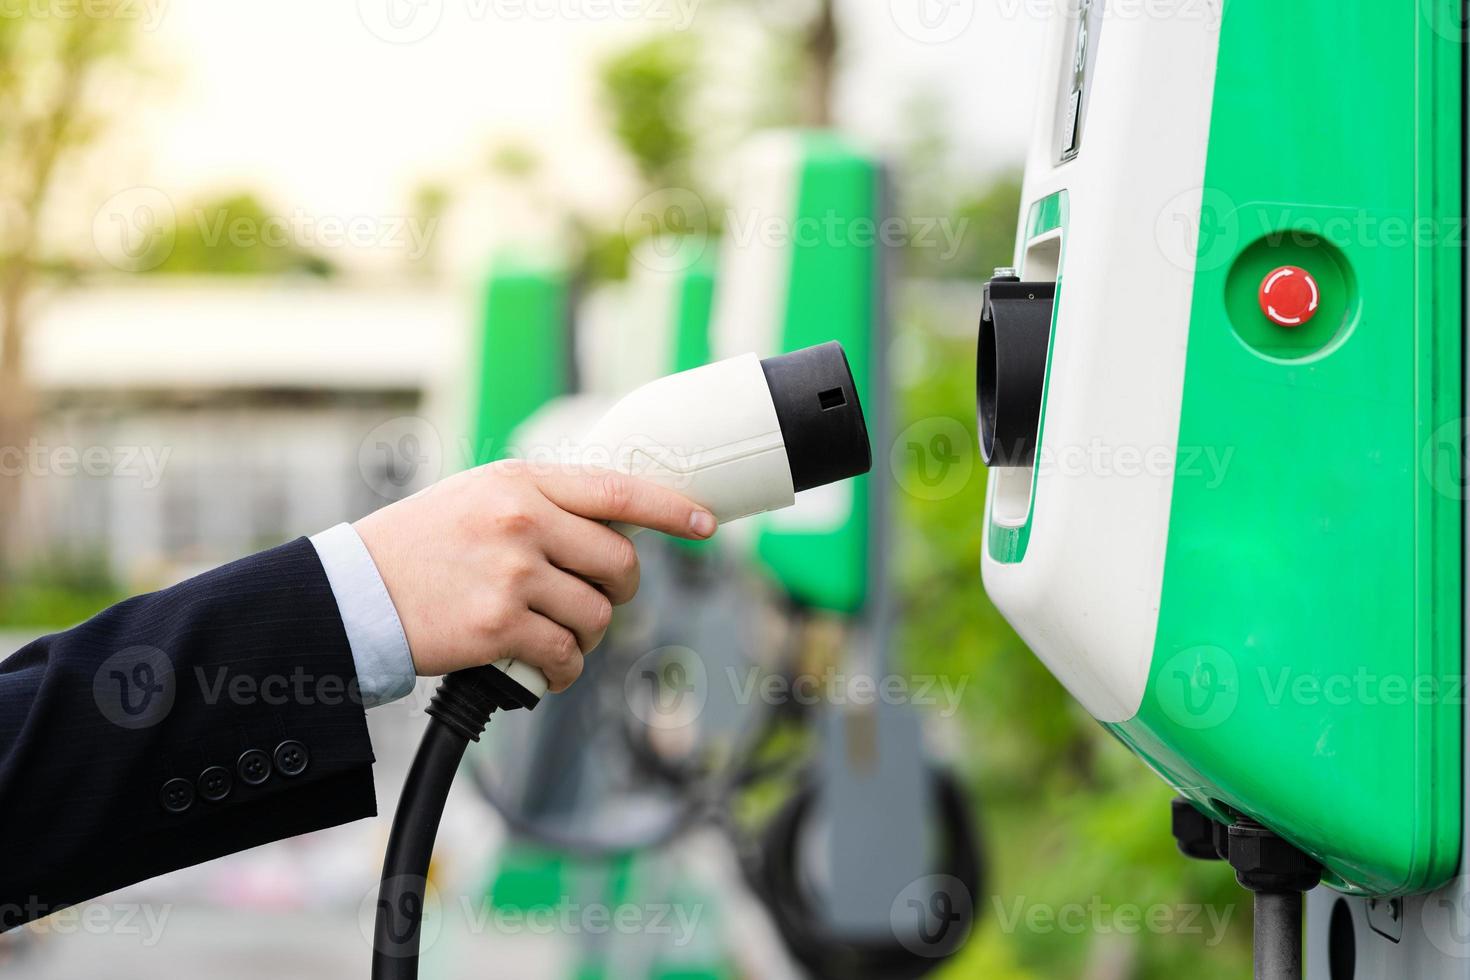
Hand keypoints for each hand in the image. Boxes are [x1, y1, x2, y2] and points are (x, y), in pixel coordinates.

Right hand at [354, 460, 716, 689]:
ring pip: (596, 615)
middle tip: (599, 601)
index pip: (618, 490)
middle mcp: (523, 522)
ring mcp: (513, 574)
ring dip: (586, 635)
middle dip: (620, 592)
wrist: (353, 592)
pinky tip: (544, 667)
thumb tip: (615, 524)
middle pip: (620, 564)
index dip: (672, 509)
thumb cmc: (420, 544)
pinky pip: (565, 655)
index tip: (705, 524)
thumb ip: (544, 502)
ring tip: (553, 635)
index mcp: (522, 481)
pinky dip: (563, 670)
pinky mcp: (499, 626)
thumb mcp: (480, 495)